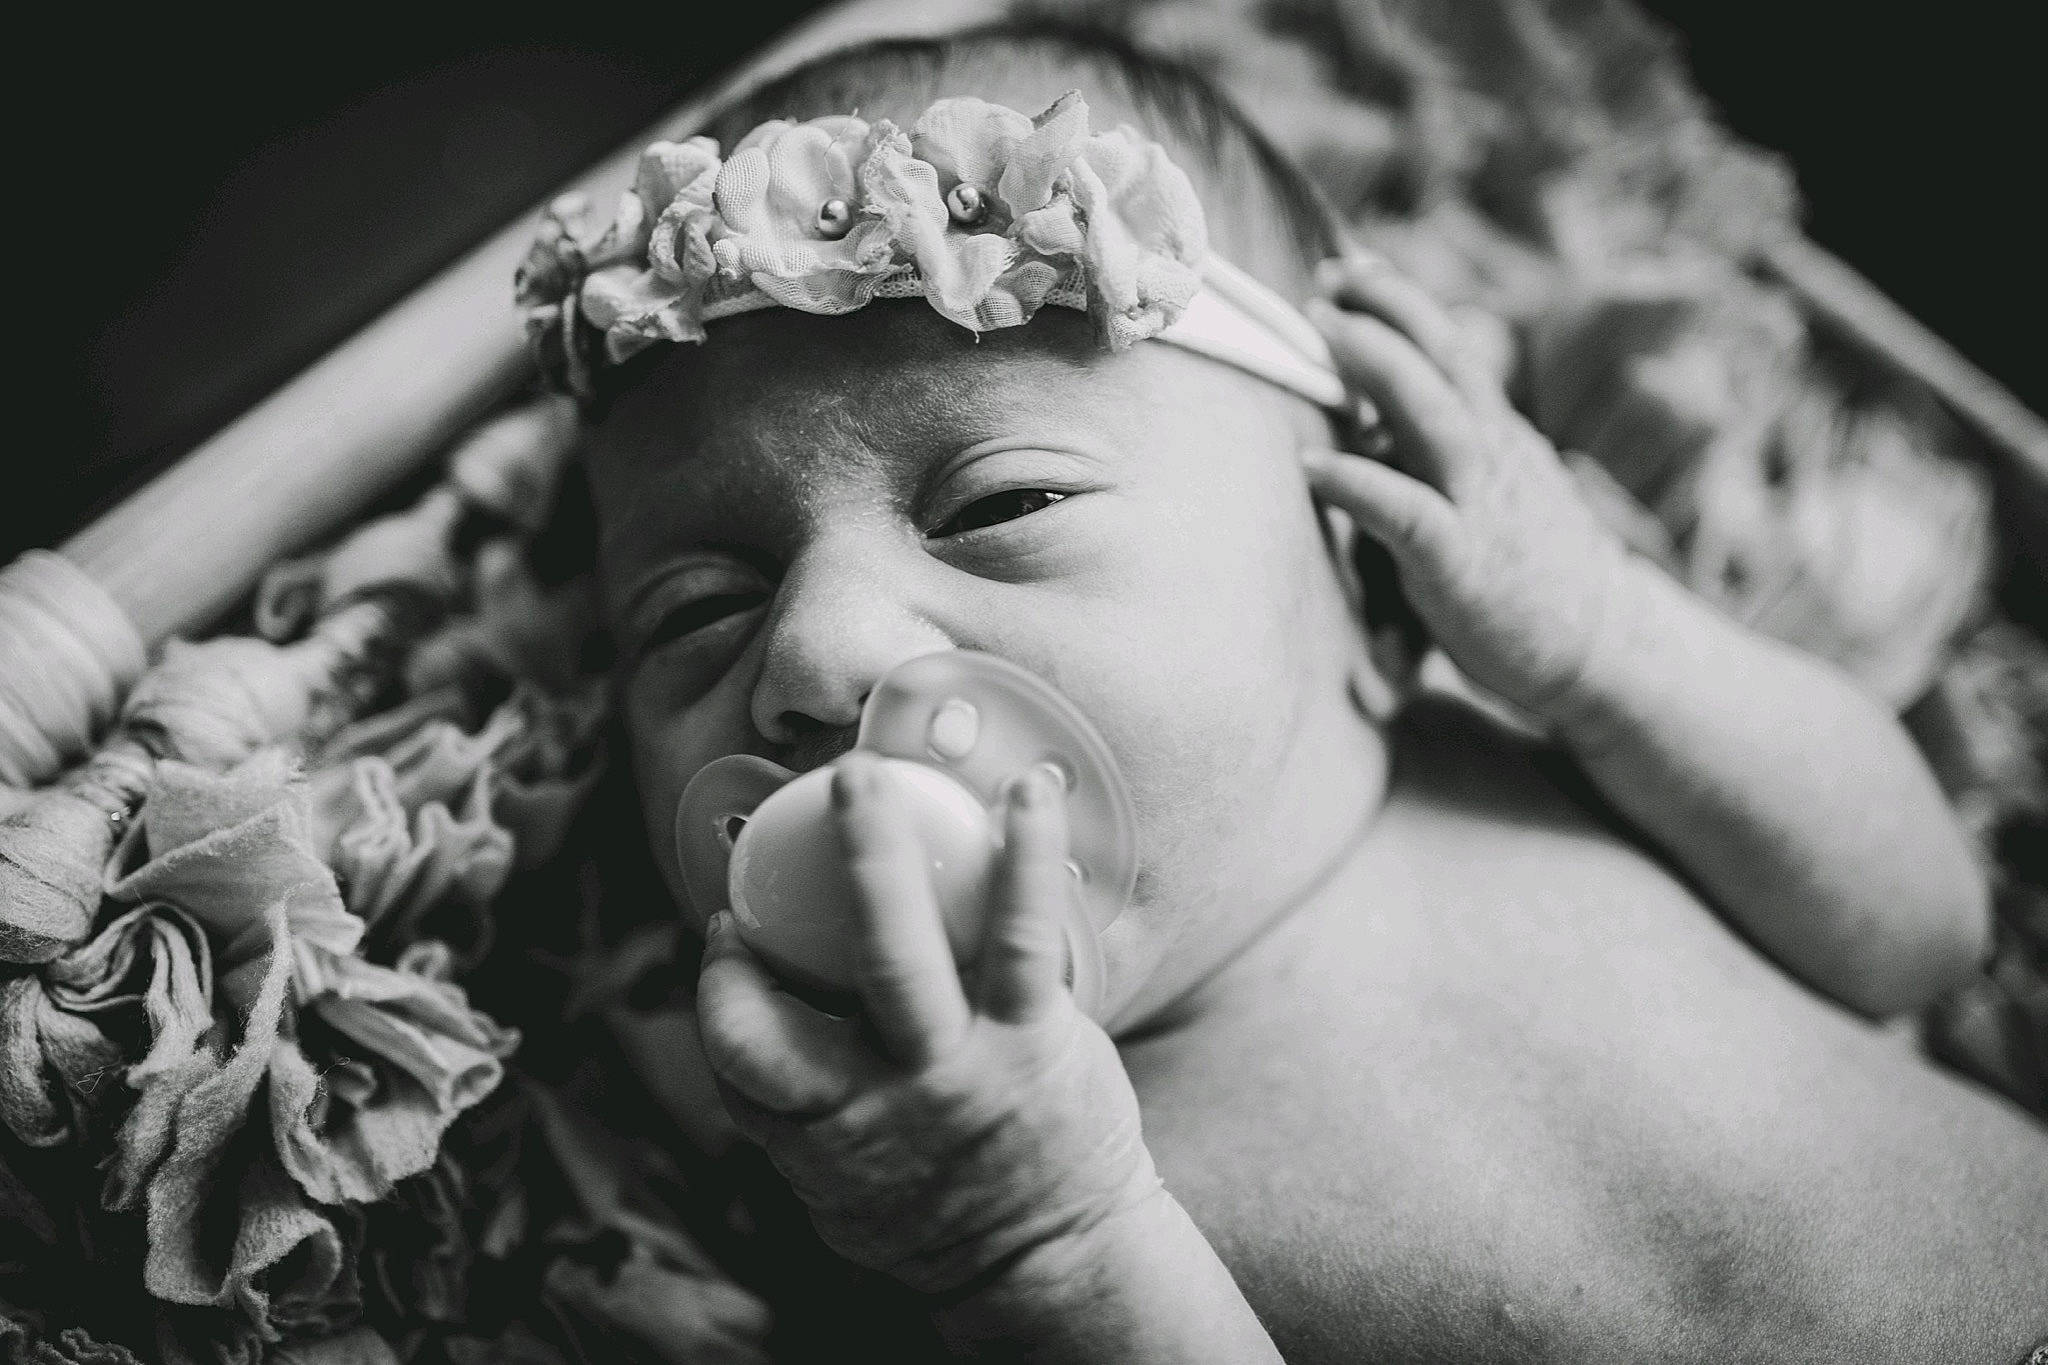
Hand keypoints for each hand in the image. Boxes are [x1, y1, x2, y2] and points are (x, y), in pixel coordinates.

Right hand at [694, 753, 1160, 1295]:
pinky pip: (1022, 934)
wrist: (1056, 1264)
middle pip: (771, 1017)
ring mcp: (952, 1069)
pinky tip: (1029, 791)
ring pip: (891, 954)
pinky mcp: (1034, 1041)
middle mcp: (870, 1103)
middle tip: (765, 849)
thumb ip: (795, 1116)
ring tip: (863, 776)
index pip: (734, 1058)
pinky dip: (1023, 855)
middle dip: (742, 943)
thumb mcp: (841, 1187)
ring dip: (869, 856)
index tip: (731, 934)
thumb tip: (752, 1029)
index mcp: (815, 1135)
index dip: (720, 989)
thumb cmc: (941, 1210)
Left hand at [1305, 256, 1643, 726]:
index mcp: (1497, 434)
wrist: (1599, 646)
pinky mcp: (1461, 561)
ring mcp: (1480, 504)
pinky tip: (1310, 467)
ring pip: (1431, 413)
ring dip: (1375, 365)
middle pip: (1442, 358)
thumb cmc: (1528, 573)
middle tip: (1326, 283)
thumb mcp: (1493, 491)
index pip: (1451, 346)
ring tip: (1322, 331)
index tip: (1352, 268)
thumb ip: (1442, 455)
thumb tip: (1369, 425)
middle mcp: (1492, 453)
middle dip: (1383, 311)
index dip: (1401, 301)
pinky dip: (1357, 483)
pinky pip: (1405, 512)